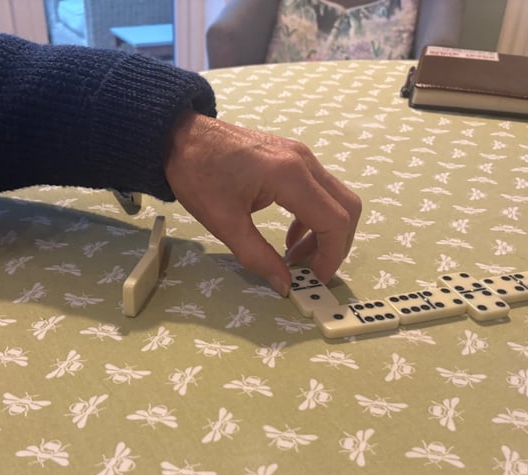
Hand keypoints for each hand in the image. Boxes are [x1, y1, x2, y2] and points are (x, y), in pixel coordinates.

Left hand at [165, 112, 360, 294]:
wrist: (180, 136)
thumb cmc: (197, 174)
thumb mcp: (224, 222)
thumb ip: (257, 256)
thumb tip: (284, 284)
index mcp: (289, 176)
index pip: (334, 220)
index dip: (331, 255)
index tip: (314, 279)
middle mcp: (304, 161)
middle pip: (346, 208)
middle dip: (336, 245)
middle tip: (312, 271)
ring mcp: (301, 156)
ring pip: (336, 199)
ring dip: (325, 232)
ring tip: (296, 258)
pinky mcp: (293, 157)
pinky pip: (320, 190)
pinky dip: (314, 217)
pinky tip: (291, 237)